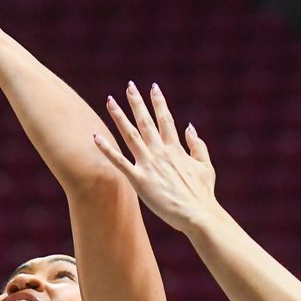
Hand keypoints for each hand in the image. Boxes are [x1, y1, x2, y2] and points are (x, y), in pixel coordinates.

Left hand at [93, 83, 217, 233]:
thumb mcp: (205, 165)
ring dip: (119, 117)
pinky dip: (106, 149)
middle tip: (129, 86)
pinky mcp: (139, 180)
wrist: (197, 214)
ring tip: (110, 101)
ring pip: (130, 135)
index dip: (158, 102)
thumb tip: (190, 127)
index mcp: (176, 149)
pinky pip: (119, 161)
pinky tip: (95, 137)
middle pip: (145, 121)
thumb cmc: (202, 194)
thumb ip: (197, 145)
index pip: (165, 119)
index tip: (153, 87)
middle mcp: (161, 152)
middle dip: (136, 102)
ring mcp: (149, 164)